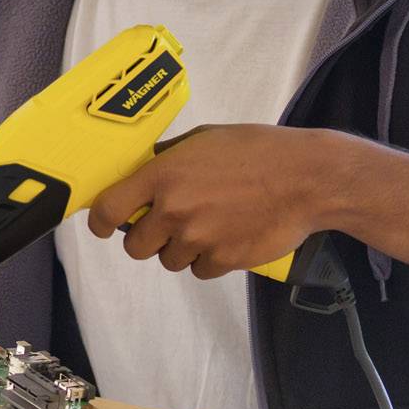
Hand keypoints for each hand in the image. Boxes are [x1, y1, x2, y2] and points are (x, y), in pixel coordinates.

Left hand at [86, 125, 354, 278]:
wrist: (306, 178)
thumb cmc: (258, 150)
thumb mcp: (205, 139)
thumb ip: (169, 157)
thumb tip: (144, 169)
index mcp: (163, 175)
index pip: (108, 209)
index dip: (101, 222)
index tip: (104, 226)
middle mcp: (174, 210)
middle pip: (134, 246)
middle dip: (148, 238)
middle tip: (168, 225)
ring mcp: (198, 238)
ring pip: (169, 260)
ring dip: (182, 249)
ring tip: (210, 225)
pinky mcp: (223, 260)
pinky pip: (200, 270)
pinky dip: (210, 259)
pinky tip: (229, 235)